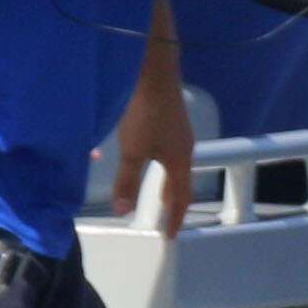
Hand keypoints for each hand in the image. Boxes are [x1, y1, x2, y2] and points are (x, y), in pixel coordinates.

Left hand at [109, 65, 193, 232]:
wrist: (153, 72)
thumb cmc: (145, 113)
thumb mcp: (132, 151)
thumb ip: (127, 182)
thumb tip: (123, 212)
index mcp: (179, 160)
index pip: (180, 197)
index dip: (174, 218)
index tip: (170, 235)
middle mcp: (183, 147)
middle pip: (181, 180)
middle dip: (173, 200)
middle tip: (168, 216)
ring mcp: (178, 131)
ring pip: (173, 164)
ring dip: (165, 181)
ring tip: (158, 190)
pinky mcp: (168, 118)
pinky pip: (164, 149)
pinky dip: (156, 161)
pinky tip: (141, 152)